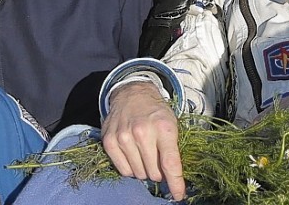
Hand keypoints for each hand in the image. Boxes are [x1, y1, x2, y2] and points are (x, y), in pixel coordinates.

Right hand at [102, 82, 186, 199]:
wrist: (133, 94)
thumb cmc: (155, 113)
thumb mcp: (172, 125)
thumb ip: (173, 151)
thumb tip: (173, 178)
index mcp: (163, 127)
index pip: (170, 163)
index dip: (175, 183)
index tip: (179, 195)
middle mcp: (142, 132)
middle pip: (153, 172)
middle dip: (158, 172)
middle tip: (157, 159)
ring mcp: (124, 136)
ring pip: (138, 173)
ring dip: (143, 170)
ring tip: (144, 154)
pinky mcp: (109, 141)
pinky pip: (123, 170)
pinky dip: (130, 168)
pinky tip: (132, 155)